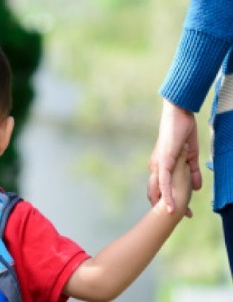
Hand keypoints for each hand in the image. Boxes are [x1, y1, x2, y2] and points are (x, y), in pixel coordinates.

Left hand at [147, 100, 200, 214]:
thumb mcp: (190, 156)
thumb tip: (197, 187)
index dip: (169, 202)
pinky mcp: (163, 161)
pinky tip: (169, 207)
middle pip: (158, 193)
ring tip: (174, 218)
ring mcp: (158, 165)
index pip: (163, 189)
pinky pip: (164, 182)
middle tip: (181, 218)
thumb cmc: (182, 133)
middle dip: (167, 207)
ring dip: (167, 205)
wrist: (179, 115)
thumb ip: (192, 172)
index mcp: (161, 167)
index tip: (180, 213)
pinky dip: (167, 195)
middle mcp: (156, 168)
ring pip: (160, 190)